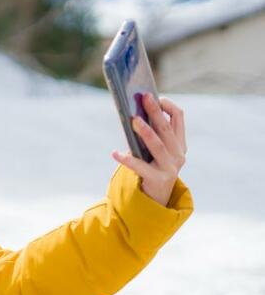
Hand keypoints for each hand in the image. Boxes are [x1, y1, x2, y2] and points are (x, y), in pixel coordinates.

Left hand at [111, 92, 187, 206]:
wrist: (157, 197)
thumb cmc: (152, 167)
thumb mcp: (157, 150)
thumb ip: (151, 134)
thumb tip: (134, 113)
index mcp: (179, 142)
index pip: (179, 117)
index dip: (167, 106)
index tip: (156, 97)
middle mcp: (178, 153)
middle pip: (166, 128)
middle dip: (155, 111)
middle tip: (144, 97)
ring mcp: (170, 167)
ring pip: (157, 145)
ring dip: (145, 131)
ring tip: (134, 120)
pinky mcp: (158, 179)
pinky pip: (141, 167)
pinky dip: (127, 160)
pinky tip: (115, 153)